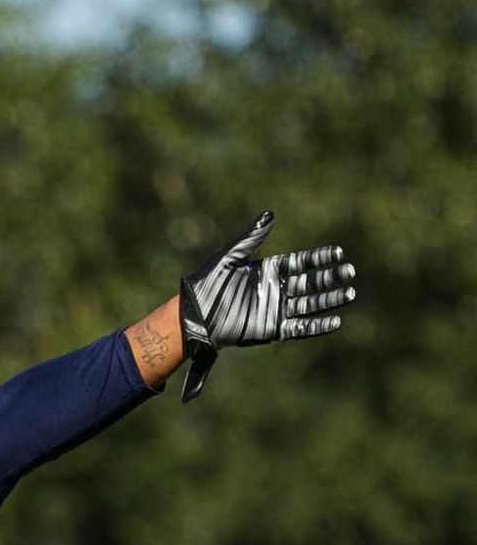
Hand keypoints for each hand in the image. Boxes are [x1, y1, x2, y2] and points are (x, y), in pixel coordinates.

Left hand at [179, 209, 355, 402]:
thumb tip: (270, 214)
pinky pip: (299, 327)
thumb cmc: (208, 284)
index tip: (339, 253)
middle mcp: (276, 289)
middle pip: (311, 283)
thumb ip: (252, 237)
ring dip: (329, 300)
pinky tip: (334, 321)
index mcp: (269, 269)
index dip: (320, 259)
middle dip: (330, 278)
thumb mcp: (229, 257)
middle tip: (350, 273)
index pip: (302, 262)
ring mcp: (275, 309)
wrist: (195, 316)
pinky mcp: (272, 329)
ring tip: (349, 294)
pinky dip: (316, 325)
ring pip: (309, 304)